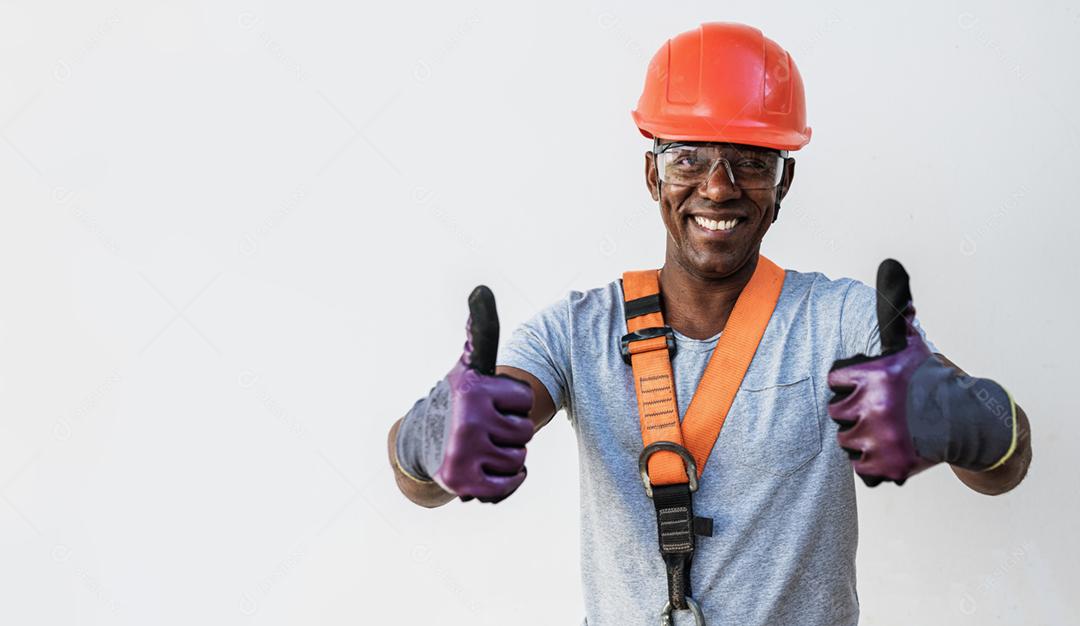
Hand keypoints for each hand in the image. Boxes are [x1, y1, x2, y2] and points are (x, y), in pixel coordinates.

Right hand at [431, 285, 535, 502]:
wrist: (419, 443)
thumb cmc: (456, 400)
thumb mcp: (468, 366)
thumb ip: (481, 331)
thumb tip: (481, 290)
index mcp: (473, 389)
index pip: (525, 399)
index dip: (511, 402)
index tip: (488, 401)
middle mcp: (467, 419)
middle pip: (524, 431)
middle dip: (509, 431)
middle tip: (483, 428)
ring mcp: (464, 452)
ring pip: (518, 458)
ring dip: (506, 456)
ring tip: (481, 447)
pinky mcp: (463, 482)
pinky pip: (510, 483)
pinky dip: (506, 481)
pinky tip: (488, 468)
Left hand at [826, 259, 1015, 486]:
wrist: (968, 421)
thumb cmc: (935, 379)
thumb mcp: (913, 344)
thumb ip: (896, 312)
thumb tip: (891, 267)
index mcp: (872, 377)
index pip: (834, 380)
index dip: (846, 382)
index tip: (858, 385)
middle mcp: (872, 407)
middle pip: (836, 413)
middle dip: (850, 411)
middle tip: (869, 410)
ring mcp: (879, 439)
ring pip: (846, 440)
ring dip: (858, 436)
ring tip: (877, 430)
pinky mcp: (887, 465)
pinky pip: (859, 466)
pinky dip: (869, 461)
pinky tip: (883, 449)